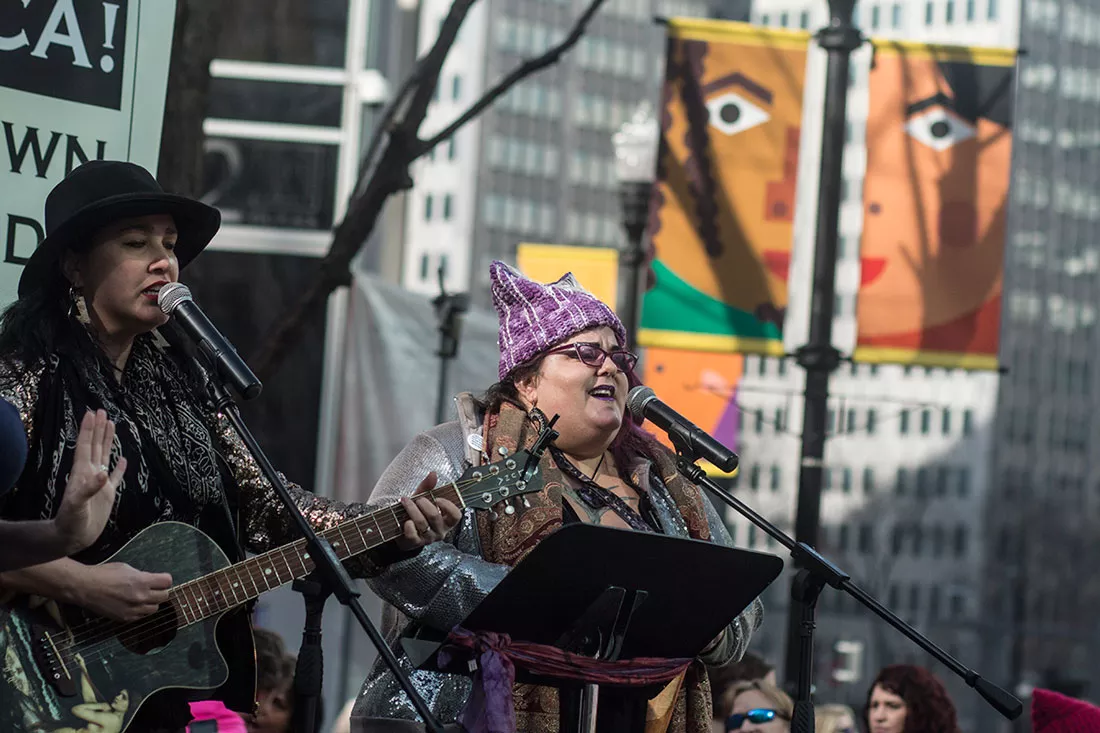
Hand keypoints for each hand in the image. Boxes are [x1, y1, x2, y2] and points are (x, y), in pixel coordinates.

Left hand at [54, 410, 126, 554]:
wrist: (73, 537)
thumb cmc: (71, 521)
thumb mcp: (77, 505)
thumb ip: (89, 489)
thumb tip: (102, 473)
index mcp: (83, 472)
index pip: (86, 446)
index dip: (89, 430)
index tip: (92, 413)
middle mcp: (91, 473)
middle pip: (95, 446)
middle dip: (98, 429)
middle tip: (101, 411)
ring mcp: (99, 483)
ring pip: (105, 456)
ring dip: (108, 441)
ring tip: (111, 425)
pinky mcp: (107, 494)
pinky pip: (115, 477)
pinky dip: (120, 468)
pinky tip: (124, 460)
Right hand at [76, 562, 172, 621]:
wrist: (84, 587)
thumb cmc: (103, 574)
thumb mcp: (126, 568)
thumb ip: (142, 576)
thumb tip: (151, 580)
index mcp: (142, 581)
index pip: (167, 582)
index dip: (165, 579)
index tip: (162, 579)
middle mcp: (140, 596)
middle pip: (164, 596)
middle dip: (160, 591)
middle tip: (154, 588)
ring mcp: (133, 609)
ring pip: (155, 608)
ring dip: (152, 602)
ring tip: (143, 597)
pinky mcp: (125, 618)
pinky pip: (141, 616)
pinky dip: (141, 611)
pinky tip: (134, 604)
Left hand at [394, 472, 462, 551]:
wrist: (402, 529)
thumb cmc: (416, 512)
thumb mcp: (422, 498)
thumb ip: (428, 487)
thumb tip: (433, 474)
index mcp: (446, 521)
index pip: (456, 516)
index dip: (448, 506)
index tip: (437, 499)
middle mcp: (440, 531)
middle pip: (435, 516)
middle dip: (424, 504)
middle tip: (417, 499)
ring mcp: (428, 538)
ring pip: (422, 523)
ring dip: (412, 509)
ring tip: (405, 502)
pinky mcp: (415, 543)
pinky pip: (412, 534)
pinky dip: (408, 525)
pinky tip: (405, 521)